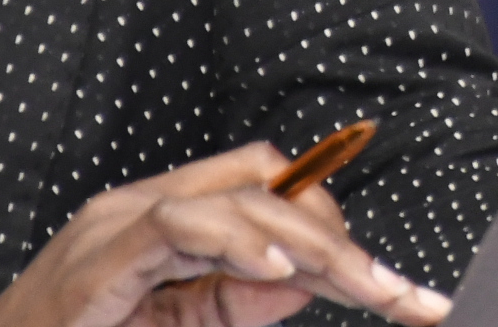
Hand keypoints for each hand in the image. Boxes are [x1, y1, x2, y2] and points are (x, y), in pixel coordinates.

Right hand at [0, 141, 451, 326]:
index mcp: (167, 215)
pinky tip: (280, 274)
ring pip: (240, 196)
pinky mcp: (100, 256)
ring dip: (312, 243)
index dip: (332, 222)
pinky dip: (237, 244)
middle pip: (269, 184)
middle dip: (341, 237)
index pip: (269, 185)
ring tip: (362, 286)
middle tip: (397, 292)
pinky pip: (181, 227)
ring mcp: (120, 221)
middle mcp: (147, 203)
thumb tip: (307, 282)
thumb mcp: (169, 322)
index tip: (389, 281)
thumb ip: (232, 299)